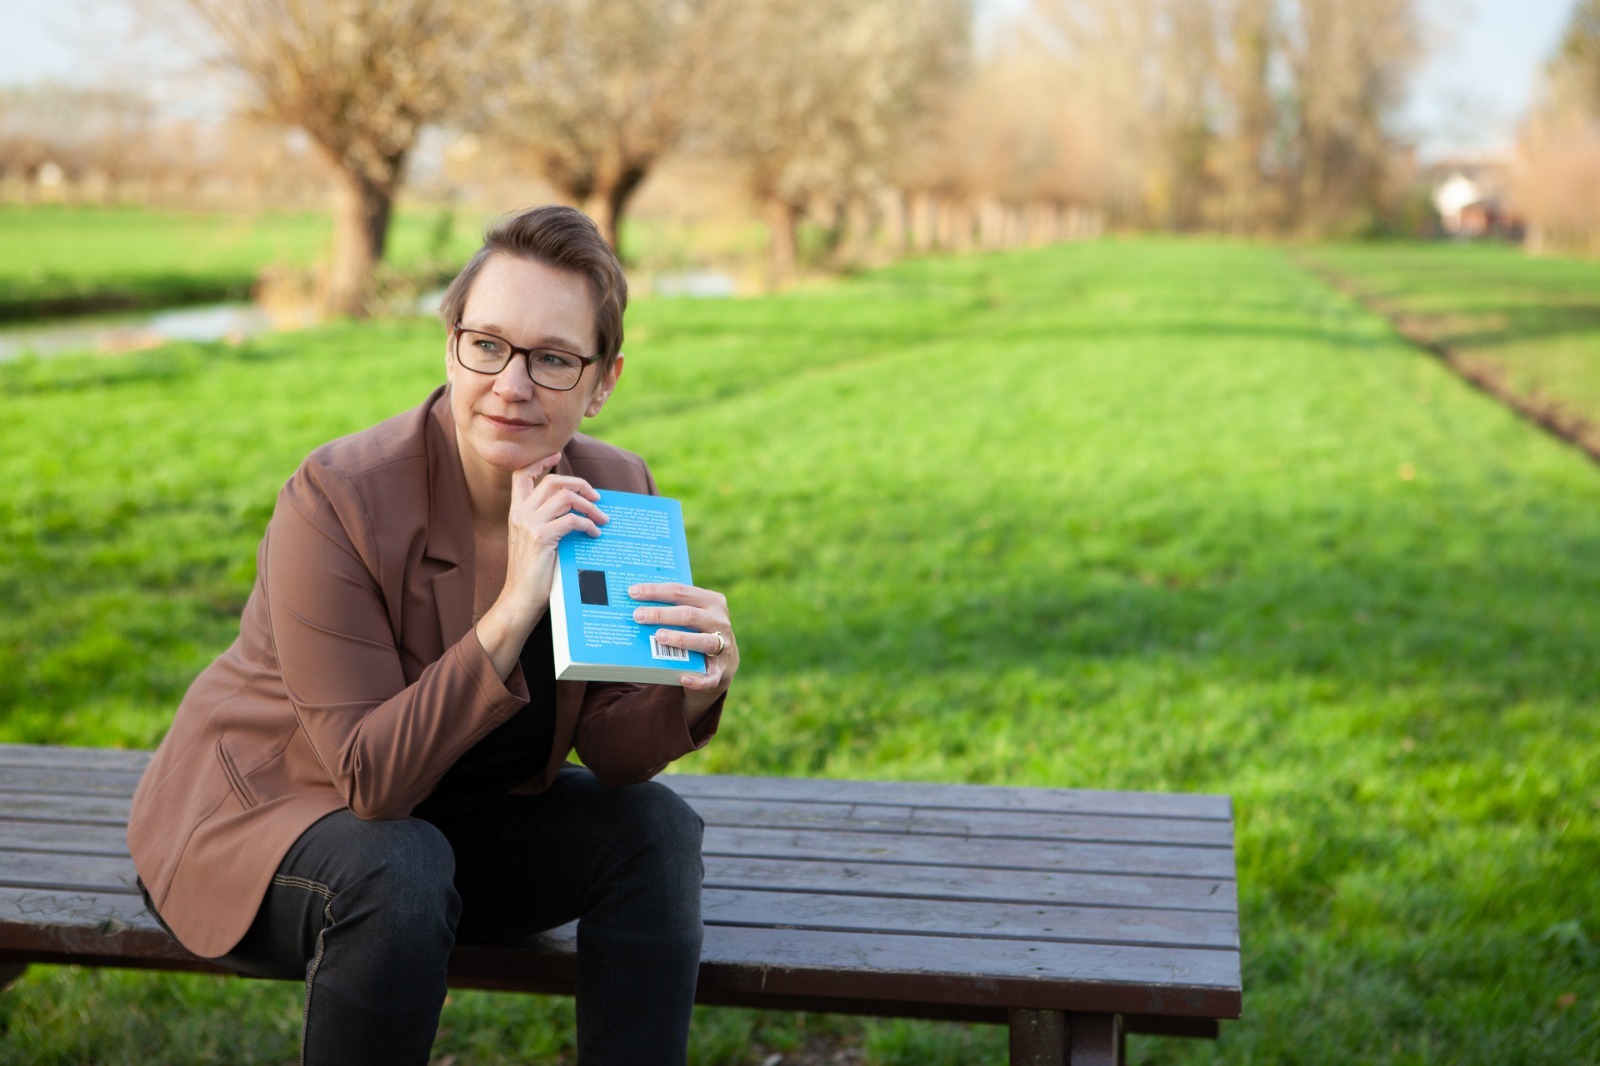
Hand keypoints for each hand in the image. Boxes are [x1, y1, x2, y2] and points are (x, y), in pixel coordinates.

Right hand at [477, 453, 607, 677]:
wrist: (519, 600)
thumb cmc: (533, 574)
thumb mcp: (536, 541)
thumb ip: (548, 522)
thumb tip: (577, 510)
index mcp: (516, 512)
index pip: (521, 474)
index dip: (540, 461)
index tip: (557, 455)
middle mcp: (520, 514)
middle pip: (552, 481)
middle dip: (579, 484)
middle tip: (597, 496)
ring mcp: (529, 524)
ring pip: (565, 496)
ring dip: (589, 505)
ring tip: (602, 518)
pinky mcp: (541, 537)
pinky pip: (572, 520)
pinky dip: (588, 524)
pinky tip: (595, 534)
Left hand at [629, 582, 737, 721]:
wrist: (723, 659)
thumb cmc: (697, 629)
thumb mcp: (692, 613)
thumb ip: (671, 607)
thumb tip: (633, 602)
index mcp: (712, 601)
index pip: (680, 591)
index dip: (656, 591)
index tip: (633, 592)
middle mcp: (720, 622)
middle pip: (689, 615)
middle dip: (662, 615)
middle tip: (638, 616)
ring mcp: (723, 646)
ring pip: (703, 641)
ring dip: (680, 639)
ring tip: (658, 638)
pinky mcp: (720, 670)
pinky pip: (710, 677)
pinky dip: (698, 680)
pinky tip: (683, 678)